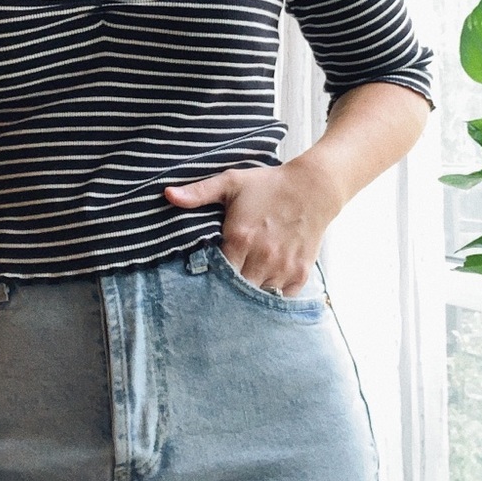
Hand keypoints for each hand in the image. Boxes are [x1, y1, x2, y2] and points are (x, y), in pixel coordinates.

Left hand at [164, 161, 341, 295]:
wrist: (313, 188)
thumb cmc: (269, 185)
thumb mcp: (232, 182)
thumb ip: (199, 192)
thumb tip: (168, 195)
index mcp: (240, 238)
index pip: (216, 274)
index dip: (209, 278)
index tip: (205, 277)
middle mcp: (261, 257)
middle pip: (236, 291)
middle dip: (227, 291)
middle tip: (221, 288)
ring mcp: (282, 268)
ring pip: (258, 296)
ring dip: (250, 293)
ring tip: (243, 285)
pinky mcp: (300, 273)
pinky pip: (282, 298)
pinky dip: (273, 295)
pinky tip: (265, 284)